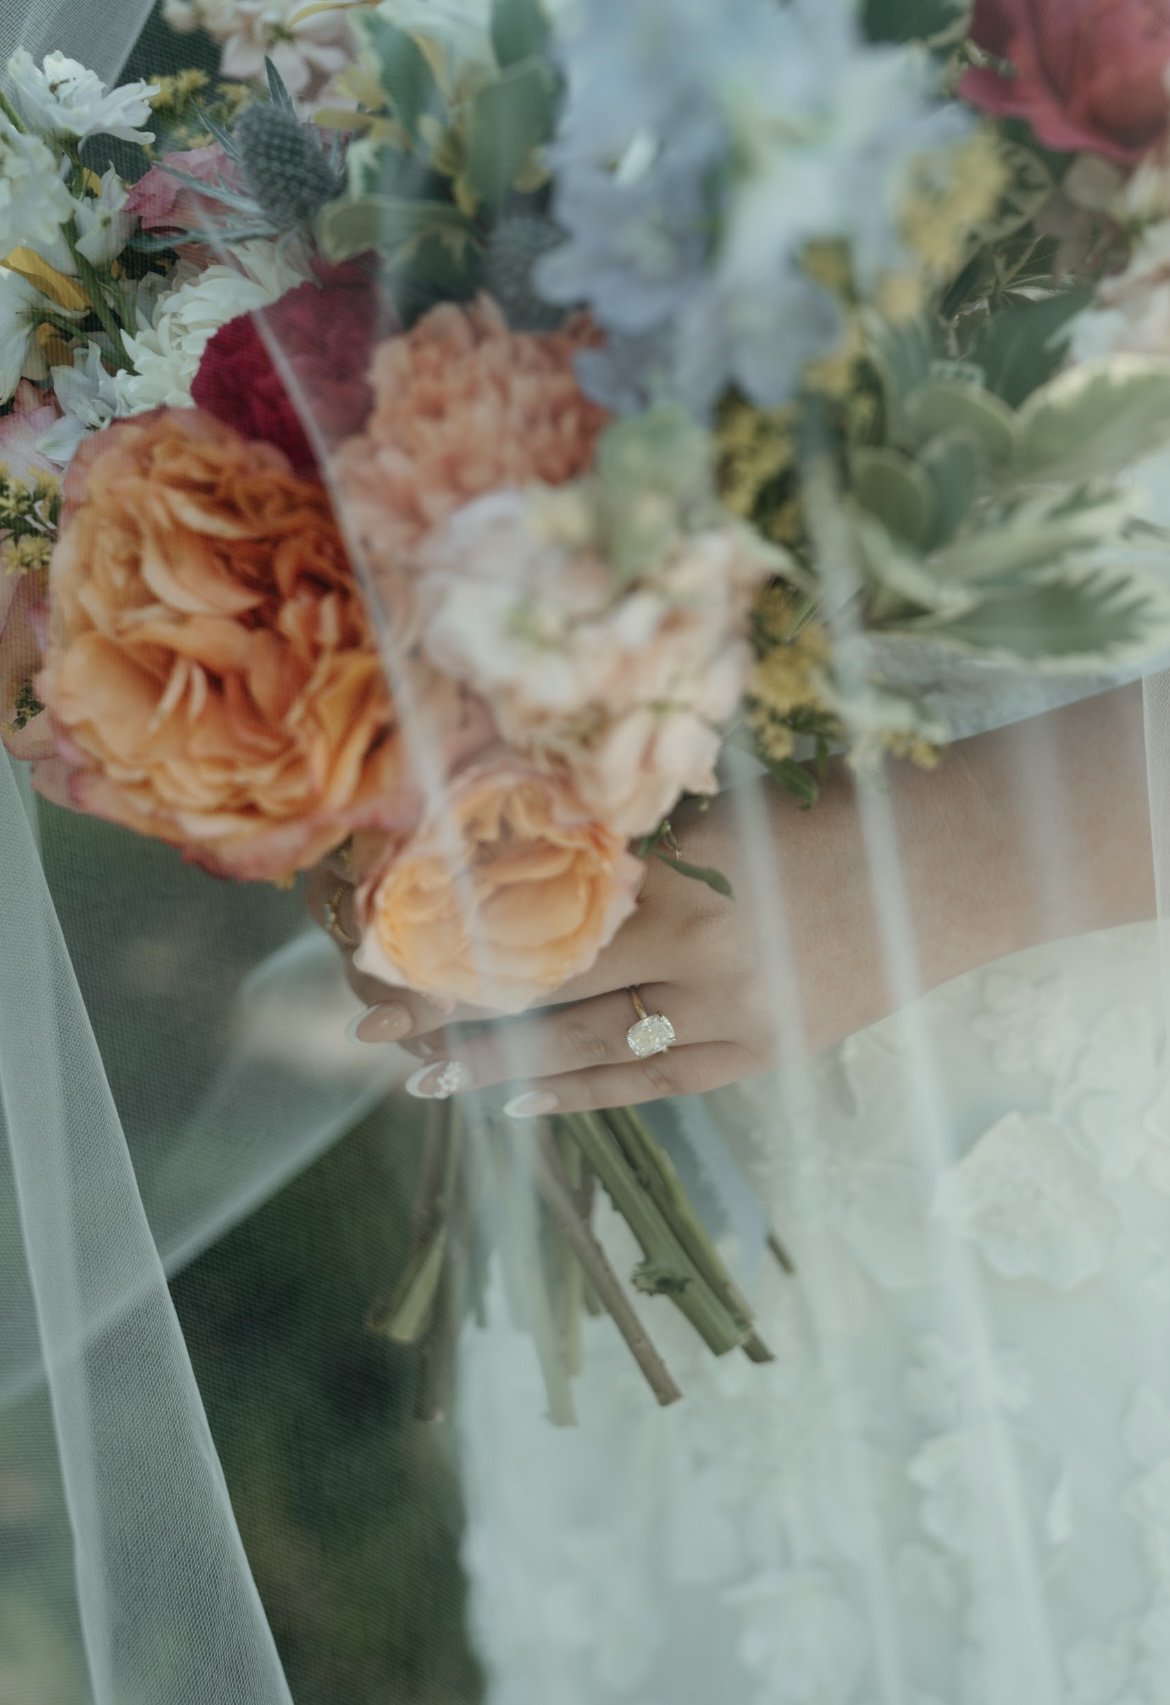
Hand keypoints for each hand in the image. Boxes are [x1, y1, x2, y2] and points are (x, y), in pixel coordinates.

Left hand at [307, 785, 811, 1114]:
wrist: (954, 865)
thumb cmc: (836, 808)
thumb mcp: (722, 809)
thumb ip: (631, 836)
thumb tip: (521, 850)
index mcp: (681, 879)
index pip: (536, 918)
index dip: (452, 940)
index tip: (378, 951)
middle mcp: (697, 956)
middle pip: (545, 989)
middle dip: (451, 1009)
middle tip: (368, 1024)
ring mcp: (733, 1015)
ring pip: (591, 1045)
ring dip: (501, 1061)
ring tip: (425, 1078)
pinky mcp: (765, 1052)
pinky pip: (656, 1081)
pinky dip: (587, 1089)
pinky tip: (522, 1100)